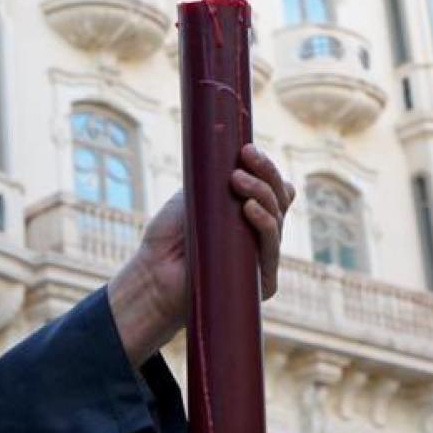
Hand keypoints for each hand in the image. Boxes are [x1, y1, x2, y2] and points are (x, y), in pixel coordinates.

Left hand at [108, 144, 294, 364]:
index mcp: (247, 216)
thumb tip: (239, 151)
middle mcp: (259, 237)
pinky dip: (264, 224)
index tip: (246, 149)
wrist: (152, 273)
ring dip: (262, 193)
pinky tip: (250, 208)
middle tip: (246, 156)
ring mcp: (262, 259)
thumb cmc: (169, 237)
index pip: (272, 189)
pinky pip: (270, 248)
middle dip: (266, 174)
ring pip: (278, 219)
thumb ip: (217, 177)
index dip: (265, 168)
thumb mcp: (194, 196)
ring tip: (237, 179)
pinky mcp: (262, 283)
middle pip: (280, 200)